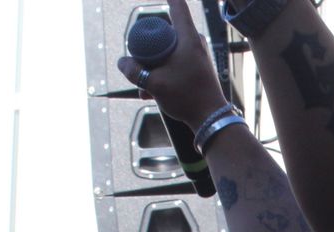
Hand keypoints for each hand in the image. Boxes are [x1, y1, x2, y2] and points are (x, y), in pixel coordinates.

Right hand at [114, 0, 229, 125]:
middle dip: (149, 48)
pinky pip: (175, 63)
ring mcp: (197, 55)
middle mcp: (194, 42)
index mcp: (188, 38)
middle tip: (139, 65)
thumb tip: (122, 62)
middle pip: (166, 32)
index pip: (177, 6)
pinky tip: (152, 93)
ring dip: (154, 66)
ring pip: (168, 51)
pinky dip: (163, 73)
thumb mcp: (154, 83)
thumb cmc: (187, 98)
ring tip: (145, 89)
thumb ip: (134, 71)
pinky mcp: (197, 67)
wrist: (211, 118)